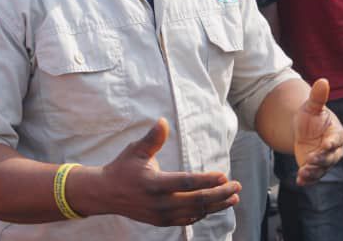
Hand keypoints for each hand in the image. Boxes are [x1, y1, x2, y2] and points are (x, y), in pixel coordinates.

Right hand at [92, 118, 239, 226]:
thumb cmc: (123, 168)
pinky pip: (187, 220)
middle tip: (237, 186)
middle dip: (220, 194)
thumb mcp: (135, 151)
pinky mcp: (161, 222)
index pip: (186, 183)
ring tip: (234, 197)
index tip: (224, 176)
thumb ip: (152, 139)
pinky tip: (216, 206)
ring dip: (217, 206)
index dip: (206, 180)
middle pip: (196, 201)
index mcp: (154, 184)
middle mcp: (159, 203)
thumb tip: (163, 121)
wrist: (105, 194)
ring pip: (195, 213)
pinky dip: (203, 213)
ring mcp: (161, 215)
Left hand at [293, 79, 342, 186]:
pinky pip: (314, 176)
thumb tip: (322, 81)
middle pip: (332, 157)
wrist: (302, 129)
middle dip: (322, 160)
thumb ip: (318, 97)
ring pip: (323, 169)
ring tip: (303, 172)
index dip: (332, 143)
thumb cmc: (311, 117)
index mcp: (337, 133)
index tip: (325, 145)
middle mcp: (334, 149)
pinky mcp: (316, 168)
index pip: (337, 140)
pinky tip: (300, 181)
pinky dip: (308, 180)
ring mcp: (325, 160)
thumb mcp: (312, 106)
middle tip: (310, 160)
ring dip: (314, 172)